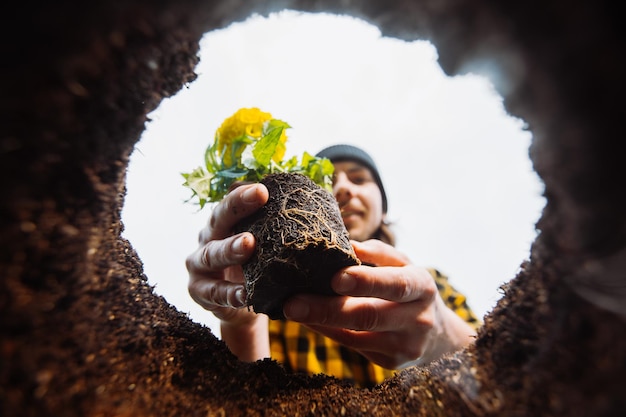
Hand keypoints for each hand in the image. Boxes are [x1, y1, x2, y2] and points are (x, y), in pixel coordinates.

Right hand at [186, 183, 269, 360]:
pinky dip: (229, 293)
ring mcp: (200, 264)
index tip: (264, 188)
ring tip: (248, 244)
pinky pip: (214, 292)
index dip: (245, 193)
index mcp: (226, 221)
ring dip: (229, 248)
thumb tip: (322, 201)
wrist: (239, 308)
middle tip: (259, 197)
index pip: (233, 201)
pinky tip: (244, 294)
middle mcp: (209, 237)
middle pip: (219, 218)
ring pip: (211, 254)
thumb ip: (282, 226)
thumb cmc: (258, 268)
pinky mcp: (200, 292)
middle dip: (237, 207)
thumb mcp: (267, 245)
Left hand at [282, 239, 476, 368]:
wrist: (439, 337)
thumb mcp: (404, 266)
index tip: (335, 277)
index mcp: (422, 287)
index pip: (394, 284)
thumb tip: (346, 244)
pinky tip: (308, 320)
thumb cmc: (412, 290)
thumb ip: (378, 253)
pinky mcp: (390, 363)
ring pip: (356, 335)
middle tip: (293, 302)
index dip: (366, 281)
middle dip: (327, 309)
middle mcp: (417, 319)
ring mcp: (404, 346)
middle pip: (369, 315)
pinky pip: (352, 345)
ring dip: (320, 322)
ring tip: (292, 309)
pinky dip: (328, 331)